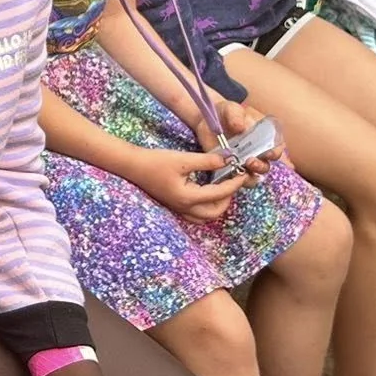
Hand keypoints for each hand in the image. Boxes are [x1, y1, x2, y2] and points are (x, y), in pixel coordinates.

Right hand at [123, 143, 250, 219]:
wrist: (132, 166)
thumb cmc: (155, 162)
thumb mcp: (183, 159)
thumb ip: (207, 160)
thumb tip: (227, 159)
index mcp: (188, 198)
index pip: (219, 194)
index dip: (233, 184)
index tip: (242, 174)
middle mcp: (185, 207)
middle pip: (215, 212)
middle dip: (227, 198)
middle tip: (231, 181)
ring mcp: (179, 208)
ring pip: (205, 216)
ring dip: (217, 204)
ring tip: (220, 187)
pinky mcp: (174, 204)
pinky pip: (196, 213)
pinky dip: (206, 205)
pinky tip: (206, 189)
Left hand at [193, 100, 273, 175]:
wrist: (206, 120)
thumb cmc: (224, 113)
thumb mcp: (230, 109)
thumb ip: (235, 115)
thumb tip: (240, 126)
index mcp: (263, 137)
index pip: (276, 148)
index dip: (275, 152)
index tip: (269, 153)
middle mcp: (257, 153)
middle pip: (265, 166)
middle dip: (260, 166)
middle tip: (250, 161)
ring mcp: (243, 163)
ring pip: (253, 176)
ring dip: (249, 176)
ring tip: (240, 170)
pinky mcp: (230, 169)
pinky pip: (235, 180)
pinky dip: (234, 181)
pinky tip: (229, 176)